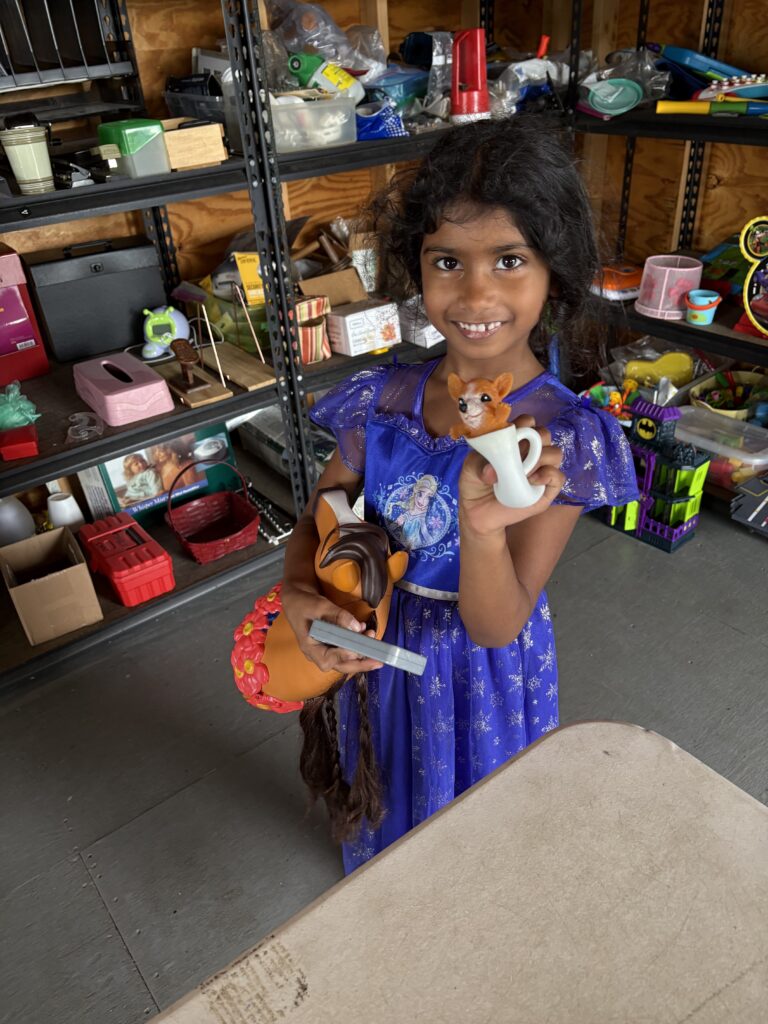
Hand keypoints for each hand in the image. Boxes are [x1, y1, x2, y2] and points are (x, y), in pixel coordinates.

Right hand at [280, 580, 382, 674]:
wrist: (297, 600)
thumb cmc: (303, 603)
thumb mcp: (319, 606)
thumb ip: (338, 616)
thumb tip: (357, 627)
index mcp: (309, 647)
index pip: (327, 660)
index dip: (343, 656)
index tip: (357, 649)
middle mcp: (318, 653)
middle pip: (341, 665)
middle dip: (361, 664)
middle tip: (378, 661)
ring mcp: (325, 650)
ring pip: (346, 659)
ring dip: (362, 652)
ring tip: (373, 637)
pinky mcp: (332, 644)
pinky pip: (347, 649)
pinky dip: (359, 644)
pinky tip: (366, 631)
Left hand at [458, 416, 564, 536]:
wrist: (477, 512)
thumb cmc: (475, 484)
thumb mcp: (470, 468)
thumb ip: (478, 464)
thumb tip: (492, 471)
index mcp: (514, 441)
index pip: (528, 422)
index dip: (524, 423)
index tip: (510, 434)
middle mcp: (531, 452)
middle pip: (544, 434)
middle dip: (533, 439)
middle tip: (516, 454)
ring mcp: (540, 470)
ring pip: (555, 453)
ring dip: (540, 458)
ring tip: (522, 471)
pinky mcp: (546, 490)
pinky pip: (558, 477)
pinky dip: (548, 475)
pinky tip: (531, 481)